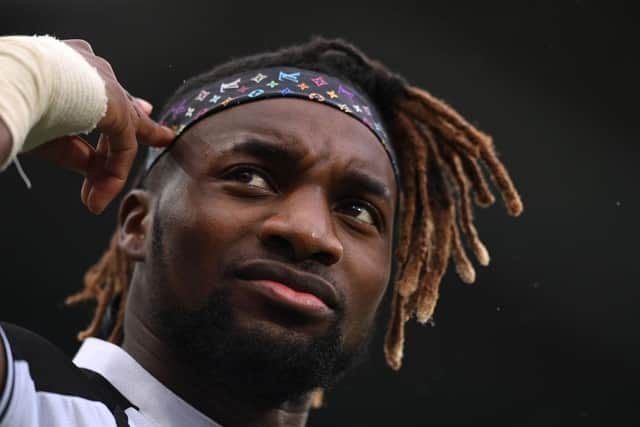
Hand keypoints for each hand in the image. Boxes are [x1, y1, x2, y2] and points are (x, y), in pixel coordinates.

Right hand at [27, 39, 174, 213]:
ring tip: (111, 191)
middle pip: (123, 103)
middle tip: (161, 135)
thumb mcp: (44, 129)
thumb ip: (73, 150)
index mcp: (70, 65)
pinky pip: (123, 146)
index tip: (125, 120)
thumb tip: (95, 172)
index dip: (112, 110)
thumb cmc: (12, 99)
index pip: (98, 91)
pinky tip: (100, 196)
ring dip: (115, 167)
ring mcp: (107, 84)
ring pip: (125, 128)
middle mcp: (92, 70)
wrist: (10, 81)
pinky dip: (113, 174)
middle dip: (141, 121)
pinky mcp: (117, 107)